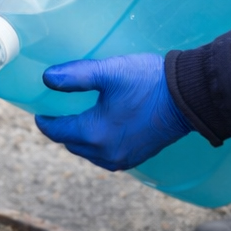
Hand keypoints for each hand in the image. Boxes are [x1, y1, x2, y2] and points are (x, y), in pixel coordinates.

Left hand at [35, 54, 191, 171]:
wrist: (190, 97)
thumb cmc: (150, 82)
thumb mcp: (109, 72)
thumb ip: (75, 76)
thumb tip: (47, 79)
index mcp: (95, 133)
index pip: (58, 131)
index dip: (46, 121)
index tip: (40, 112)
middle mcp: (106, 153)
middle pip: (72, 144)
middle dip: (63, 130)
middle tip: (59, 113)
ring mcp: (124, 158)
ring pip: (89, 152)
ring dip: (80, 139)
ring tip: (79, 120)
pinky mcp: (137, 157)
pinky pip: (107, 156)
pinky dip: (99, 145)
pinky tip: (102, 130)